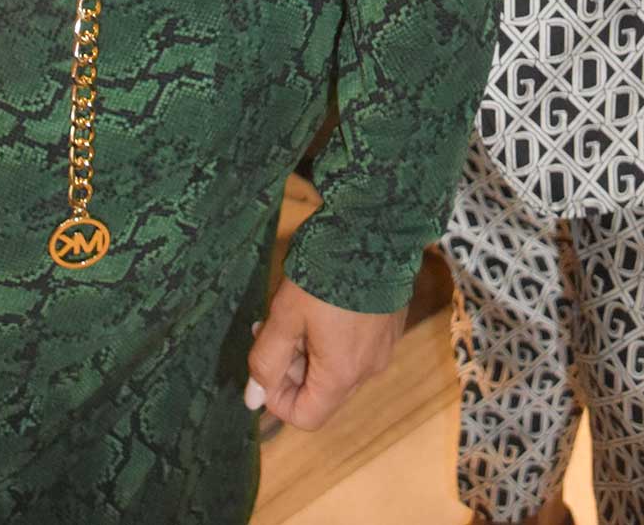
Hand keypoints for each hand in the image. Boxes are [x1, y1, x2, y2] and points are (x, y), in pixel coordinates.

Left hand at [244, 275, 403, 429]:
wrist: (375, 226)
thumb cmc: (326, 272)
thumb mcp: (285, 315)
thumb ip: (266, 361)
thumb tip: (253, 400)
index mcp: (342, 373)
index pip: (305, 416)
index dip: (277, 398)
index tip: (266, 361)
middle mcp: (368, 368)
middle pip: (322, 392)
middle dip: (292, 367)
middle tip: (274, 327)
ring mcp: (383, 346)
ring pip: (338, 367)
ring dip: (311, 349)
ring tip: (297, 308)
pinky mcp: (390, 323)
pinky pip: (357, 346)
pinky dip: (335, 335)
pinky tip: (325, 300)